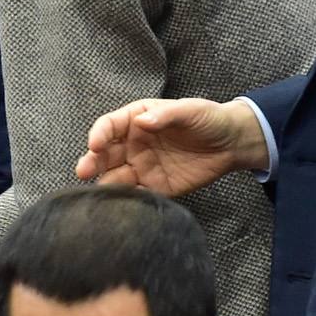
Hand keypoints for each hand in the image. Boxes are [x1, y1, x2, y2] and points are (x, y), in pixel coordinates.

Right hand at [75, 97, 266, 194]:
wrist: (231, 144)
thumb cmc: (208, 119)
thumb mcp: (190, 110)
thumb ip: (165, 115)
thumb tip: (142, 121)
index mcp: (137, 119)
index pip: (109, 126)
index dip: (99, 134)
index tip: (95, 144)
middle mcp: (134, 144)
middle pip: (105, 154)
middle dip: (92, 162)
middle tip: (83, 171)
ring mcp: (142, 167)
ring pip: (115, 177)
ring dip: (105, 184)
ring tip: (100, 193)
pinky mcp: (155, 187)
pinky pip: (136, 194)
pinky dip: (127, 200)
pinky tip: (122, 205)